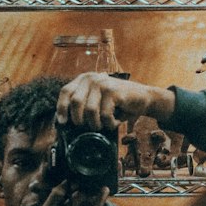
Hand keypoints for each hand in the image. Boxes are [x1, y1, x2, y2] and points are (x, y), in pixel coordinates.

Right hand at [26, 181, 107, 205]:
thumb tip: (54, 198)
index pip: (56, 193)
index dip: (65, 183)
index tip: (70, 179)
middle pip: (73, 196)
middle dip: (81, 186)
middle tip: (87, 180)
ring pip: (85, 203)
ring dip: (93, 192)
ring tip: (99, 185)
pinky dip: (99, 203)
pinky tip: (103, 195)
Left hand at [56, 73, 175, 132]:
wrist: (143, 98)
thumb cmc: (118, 104)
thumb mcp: (97, 101)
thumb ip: (82, 105)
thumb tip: (63, 122)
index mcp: (84, 79)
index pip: (65, 92)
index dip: (61, 108)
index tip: (62, 122)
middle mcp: (91, 78)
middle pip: (75, 103)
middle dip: (80, 120)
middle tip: (91, 126)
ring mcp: (102, 83)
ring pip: (90, 112)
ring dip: (97, 124)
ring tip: (104, 125)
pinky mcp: (113, 92)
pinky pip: (105, 115)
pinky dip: (110, 124)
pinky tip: (116, 121)